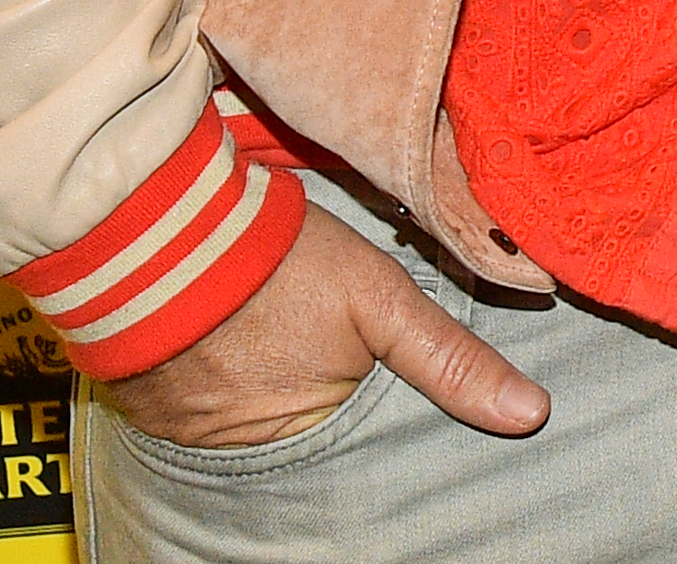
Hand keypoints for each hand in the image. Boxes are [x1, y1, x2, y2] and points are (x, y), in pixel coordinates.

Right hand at [95, 202, 548, 448]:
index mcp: (309, 434)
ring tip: (269, 343)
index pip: (359, 450)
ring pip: (246, 425)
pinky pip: (191, 412)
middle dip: (319, 408)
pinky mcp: (146, 407)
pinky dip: (212, 384)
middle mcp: (246, 450)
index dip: (373, 418)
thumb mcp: (381, 298)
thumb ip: (450, 358)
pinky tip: (225, 344)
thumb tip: (530, 416)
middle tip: (316, 360)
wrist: (155, 226)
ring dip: (260, 392)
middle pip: (304, 441)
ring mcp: (190, 433)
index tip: (374, 388)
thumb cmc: (276, 258)